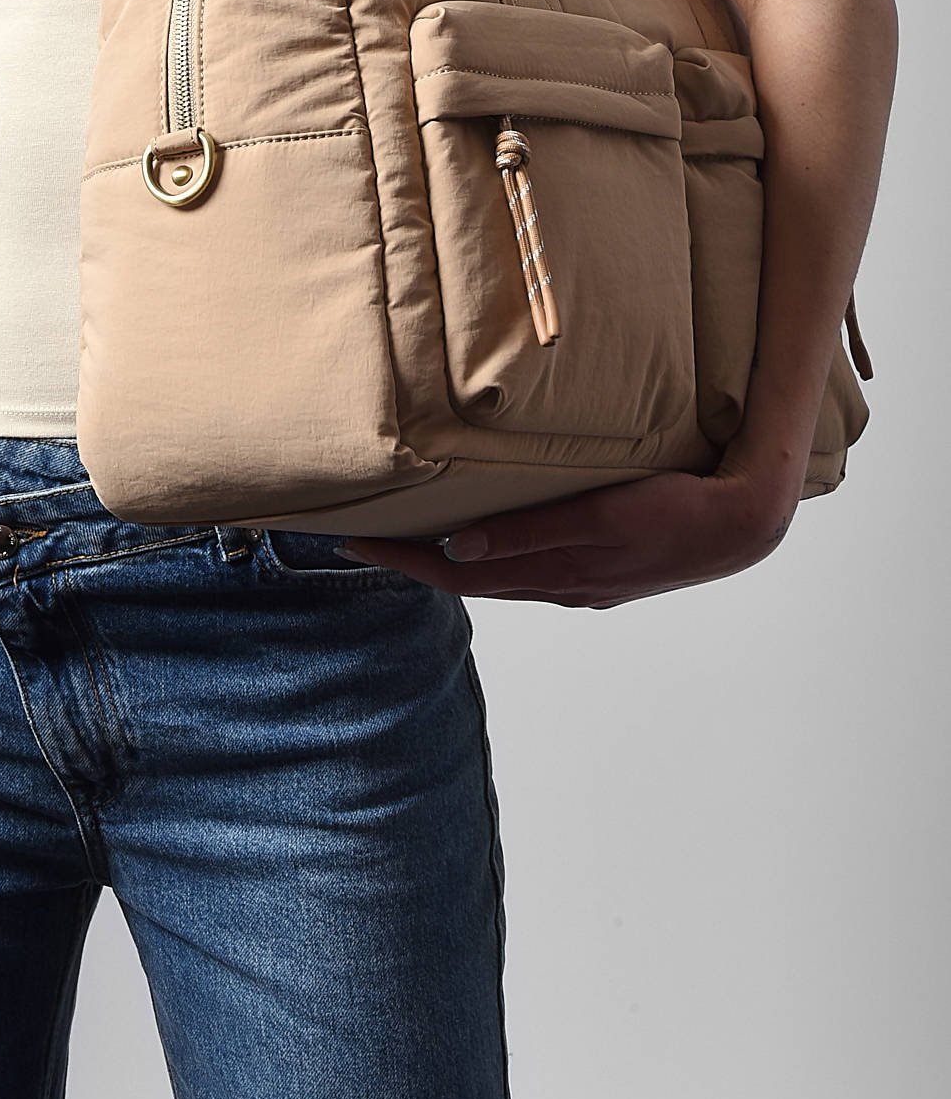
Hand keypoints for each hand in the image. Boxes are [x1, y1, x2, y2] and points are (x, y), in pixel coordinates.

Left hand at [336, 465, 796, 607]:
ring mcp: (583, 582)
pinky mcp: (603, 571)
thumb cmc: (678, 513)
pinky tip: (490, 543)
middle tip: (366, 540)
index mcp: (553, 574)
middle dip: (416, 562)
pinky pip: (532, 569)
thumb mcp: (601, 520)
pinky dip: (498, 559)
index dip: (404, 560)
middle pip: (470, 579)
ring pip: (500, 577)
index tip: (354, 544)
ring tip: (415, 540)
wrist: (744, 526)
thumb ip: (531, 534)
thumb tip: (460, 549)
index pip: (457, 572)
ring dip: (455, 563)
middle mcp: (560, 585)